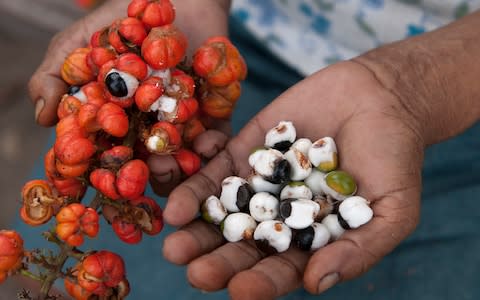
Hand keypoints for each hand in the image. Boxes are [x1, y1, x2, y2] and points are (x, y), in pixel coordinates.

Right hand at [28, 0, 231, 195]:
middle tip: (144, 172)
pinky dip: (213, 145)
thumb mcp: (75, 44)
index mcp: (114, 124)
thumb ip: (53, 76)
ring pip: (181, 160)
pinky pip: (216, 137)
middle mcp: (147, 130)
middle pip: (146, 167)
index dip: (103, 177)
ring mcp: (180, 125)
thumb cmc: (118, 21)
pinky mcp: (212, 113)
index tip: (103, 188)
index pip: (106, 159)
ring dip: (178, 167)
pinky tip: (209, 143)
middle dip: (145, 176)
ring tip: (171, 162)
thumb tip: (43, 117)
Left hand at [162, 61, 424, 297]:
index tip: (241, 291)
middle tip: (196, 273)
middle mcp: (278, 215)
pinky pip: (216, 172)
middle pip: (243, 246)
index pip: (282, 268)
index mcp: (310, 238)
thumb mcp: (392, 211)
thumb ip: (358, 250)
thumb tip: (316, 284)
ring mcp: (258, 182)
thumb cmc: (395, 157)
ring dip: (198, 233)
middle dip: (219, 262)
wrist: (382, 97)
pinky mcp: (245, 150)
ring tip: (175, 248)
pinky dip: (196, 190)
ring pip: (222, 214)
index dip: (262, 282)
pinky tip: (176, 208)